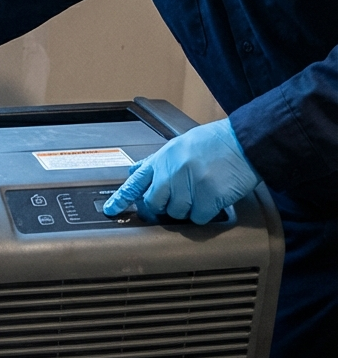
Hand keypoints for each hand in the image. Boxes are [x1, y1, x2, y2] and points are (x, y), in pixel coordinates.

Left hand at [102, 118, 260, 224]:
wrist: (245, 140)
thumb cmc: (215, 143)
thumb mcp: (179, 145)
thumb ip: (156, 161)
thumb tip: (135, 170)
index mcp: (163, 158)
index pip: (135, 181)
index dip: (121, 198)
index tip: (111, 210)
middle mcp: (172, 171)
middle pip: (154, 204)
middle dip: (165, 205)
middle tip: (182, 194)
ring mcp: (189, 184)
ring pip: (176, 213)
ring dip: (188, 208)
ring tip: (202, 189)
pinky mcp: (207, 196)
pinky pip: (197, 218)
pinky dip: (205, 212)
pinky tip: (213, 196)